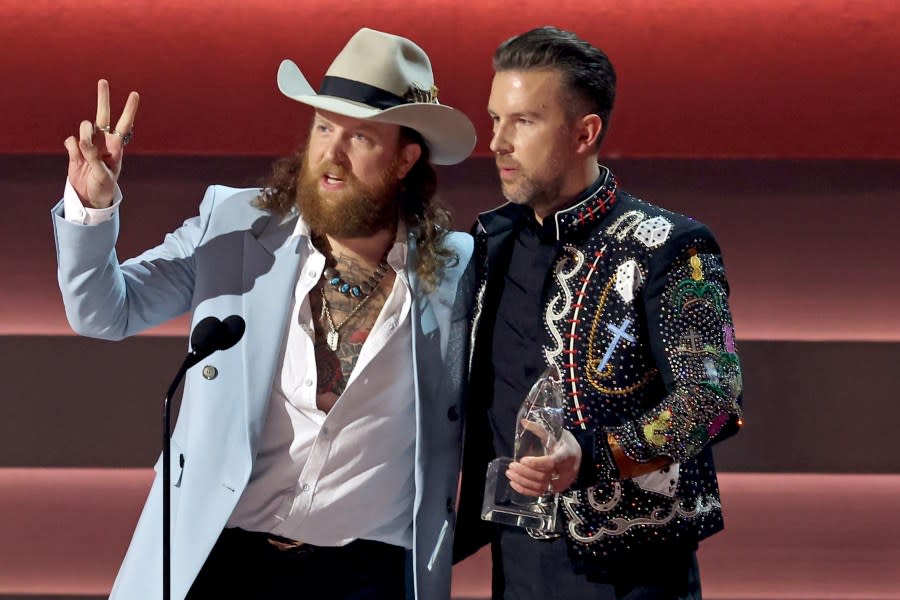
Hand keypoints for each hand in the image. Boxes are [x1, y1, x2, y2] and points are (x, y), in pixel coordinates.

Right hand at [64, 79, 139, 207]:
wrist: (90, 197)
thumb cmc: (103, 187)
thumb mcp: (103, 175)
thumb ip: (93, 157)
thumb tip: (82, 140)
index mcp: (116, 147)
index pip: (124, 125)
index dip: (129, 110)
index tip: (134, 94)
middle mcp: (103, 142)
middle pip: (103, 116)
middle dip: (103, 99)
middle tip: (103, 81)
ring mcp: (89, 144)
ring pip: (84, 128)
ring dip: (84, 136)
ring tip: (87, 153)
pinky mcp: (75, 150)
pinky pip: (70, 141)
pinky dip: (72, 147)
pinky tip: (76, 157)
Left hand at [506, 428, 580, 495]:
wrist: (579, 457)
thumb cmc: (566, 444)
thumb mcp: (557, 434)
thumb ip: (540, 429)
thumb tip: (523, 421)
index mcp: (566, 455)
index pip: (551, 462)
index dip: (536, 463)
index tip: (522, 459)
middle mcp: (565, 472)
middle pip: (543, 476)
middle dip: (524, 472)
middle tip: (512, 465)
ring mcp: (561, 483)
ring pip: (539, 487)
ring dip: (522, 481)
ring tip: (510, 473)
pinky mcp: (555, 490)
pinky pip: (539, 493)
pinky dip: (525, 490)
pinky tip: (514, 483)